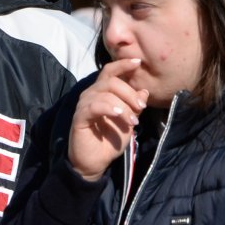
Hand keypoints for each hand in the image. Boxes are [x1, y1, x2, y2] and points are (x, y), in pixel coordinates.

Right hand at [68, 58, 146, 180]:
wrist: (96, 162)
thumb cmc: (111, 140)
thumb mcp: (128, 121)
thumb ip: (135, 106)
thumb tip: (144, 91)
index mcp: (102, 92)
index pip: (110, 71)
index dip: (123, 64)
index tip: (138, 63)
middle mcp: (91, 94)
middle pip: (111, 81)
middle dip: (130, 93)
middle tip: (141, 108)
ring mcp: (84, 104)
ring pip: (105, 93)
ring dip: (123, 105)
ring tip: (133, 120)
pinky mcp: (80, 117)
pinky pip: (94, 106)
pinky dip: (109, 108)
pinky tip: (119, 115)